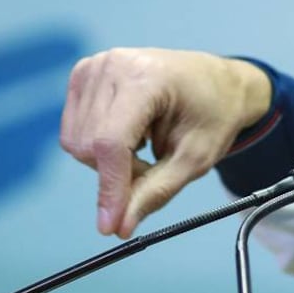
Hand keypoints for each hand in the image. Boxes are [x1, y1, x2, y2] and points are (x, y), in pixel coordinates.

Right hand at [59, 48, 270, 237]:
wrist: (218, 83)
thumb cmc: (214, 114)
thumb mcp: (195, 159)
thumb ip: (155, 192)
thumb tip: (119, 227)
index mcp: (147, 77)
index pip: (111, 142)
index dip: (110, 187)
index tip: (111, 226)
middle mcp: (113, 65)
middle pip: (89, 147)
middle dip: (119, 173)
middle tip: (155, 167)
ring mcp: (95, 66)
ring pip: (77, 143)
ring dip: (109, 161)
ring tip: (147, 146)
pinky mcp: (84, 75)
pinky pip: (75, 130)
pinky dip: (100, 146)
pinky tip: (131, 134)